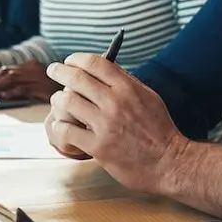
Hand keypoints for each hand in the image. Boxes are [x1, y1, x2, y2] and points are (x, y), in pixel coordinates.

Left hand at [0, 60, 60, 100]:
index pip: (7, 69)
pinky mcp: (42, 87)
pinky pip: (24, 88)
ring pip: (12, 79)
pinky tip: (4, 97)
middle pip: (7, 72)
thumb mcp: (39, 83)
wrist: (78, 92)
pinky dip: (12, 92)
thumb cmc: (56, 91)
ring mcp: (38, 77)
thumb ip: (24, 83)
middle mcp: (34, 69)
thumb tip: (3, 91)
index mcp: (32, 65)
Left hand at [45, 53, 188, 193]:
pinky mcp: (98, 147)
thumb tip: (105, 67)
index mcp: (128, 88)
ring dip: (58, 99)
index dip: (77, 58)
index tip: (70, 60)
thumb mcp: (149, 97)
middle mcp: (115, 103)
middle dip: (59, 71)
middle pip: (77, 78)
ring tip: (57, 100)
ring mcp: (105, 125)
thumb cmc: (159, 129)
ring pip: (67, 102)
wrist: (169, 163)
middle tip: (52, 69)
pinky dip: (59, 125)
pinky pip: (67, 130)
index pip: (96, 63)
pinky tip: (60, 125)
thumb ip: (127, 82)